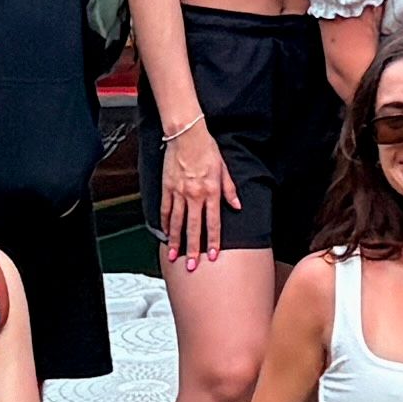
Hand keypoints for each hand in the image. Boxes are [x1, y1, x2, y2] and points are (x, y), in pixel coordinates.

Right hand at [158, 124, 229, 267]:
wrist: (186, 135)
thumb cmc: (207, 150)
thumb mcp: (224, 169)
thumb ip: (230, 190)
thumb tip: (237, 206)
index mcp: (211, 191)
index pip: (213, 222)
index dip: (214, 241)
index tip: (213, 256)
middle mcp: (194, 195)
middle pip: (194, 228)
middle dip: (193, 249)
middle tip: (191, 266)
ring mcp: (179, 192)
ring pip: (177, 222)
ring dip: (176, 241)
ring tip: (173, 256)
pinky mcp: (167, 188)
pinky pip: (166, 209)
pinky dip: (165, 223)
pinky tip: (166, 233)